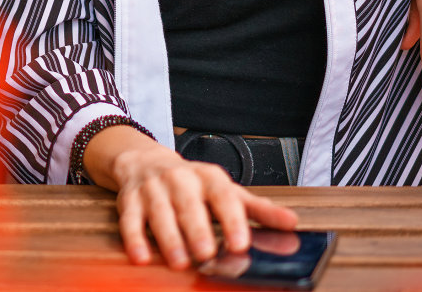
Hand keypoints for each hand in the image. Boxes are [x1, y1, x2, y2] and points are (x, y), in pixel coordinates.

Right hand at [85, 126, 298, 268]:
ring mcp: (153, 188)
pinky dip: (134, 238)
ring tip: (179, 261)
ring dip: (169, 238)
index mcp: (208, 177)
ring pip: (160, 212)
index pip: (223, 195)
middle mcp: (180, 178)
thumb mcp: (227, 191)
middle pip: (189, 203)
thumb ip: (259, 209)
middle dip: (197, 229)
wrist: (145, 161)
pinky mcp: (130, 199)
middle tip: (207, 253)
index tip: (241, 242)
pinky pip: (129, 219)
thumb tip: (291, 223)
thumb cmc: (193, 184)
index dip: (232, 219)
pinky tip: (140, 256)